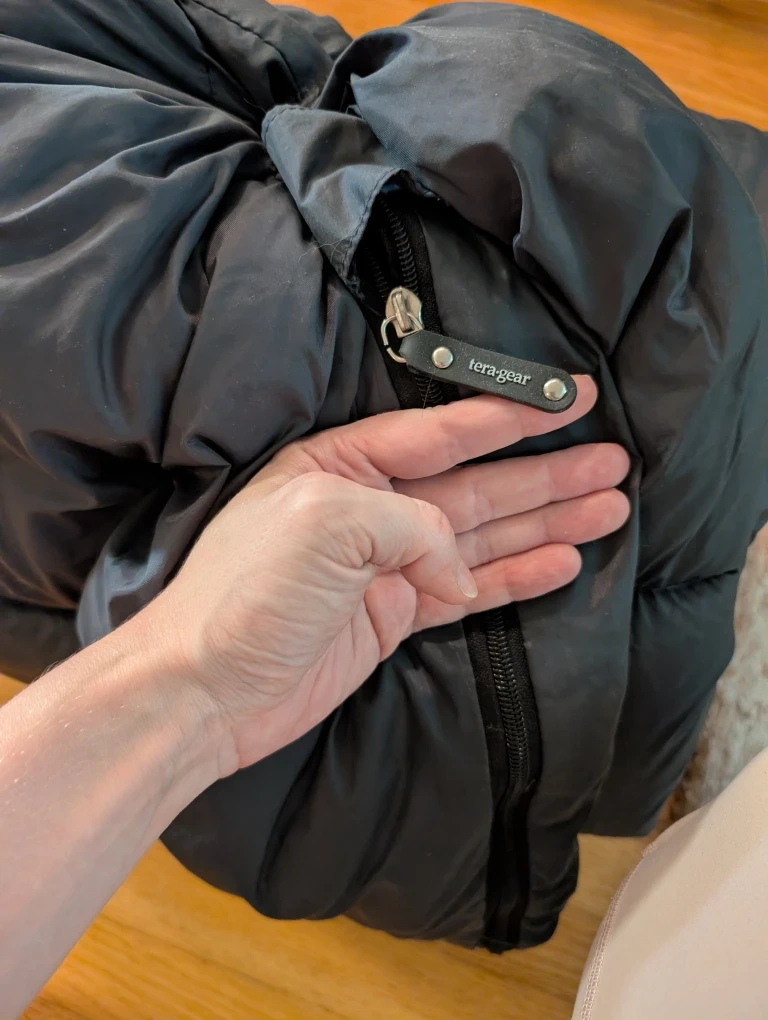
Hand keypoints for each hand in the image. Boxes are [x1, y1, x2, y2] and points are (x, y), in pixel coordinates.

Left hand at [145, 381, 629, 772]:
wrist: (205, 692)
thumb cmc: (245, 595)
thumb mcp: (328, 524)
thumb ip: (411, 527)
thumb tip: (457, 572)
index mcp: (343, 465)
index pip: (444, 431)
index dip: (511, 415)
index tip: (569, 400)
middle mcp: (369, 508)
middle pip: (478, 482)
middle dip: (546, 473)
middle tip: (613, 460)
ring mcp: (385, 565)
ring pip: (483, 535)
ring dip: (544, 522)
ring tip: (608, 508)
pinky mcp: (392, 615)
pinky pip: (469, 590)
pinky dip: (514, 576)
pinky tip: (559, 562)